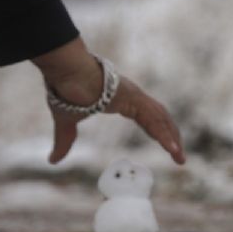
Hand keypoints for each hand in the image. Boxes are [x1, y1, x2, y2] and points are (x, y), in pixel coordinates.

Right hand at [32, 38, 185, 164]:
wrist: (65, 71)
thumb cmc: (65, 90)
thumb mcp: (66, 122)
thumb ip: (64, 141)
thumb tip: (53, 160)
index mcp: (122, 100)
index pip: (147, 119)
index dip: (158, 133)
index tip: (167, 146)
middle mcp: (133, 96)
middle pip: (160, 118)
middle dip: (171, 137)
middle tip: (179, 157)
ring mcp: (135, 95)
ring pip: (161, 119)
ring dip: (172, 138)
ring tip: (179, 158)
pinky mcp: (134, 97)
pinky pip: (153, 118)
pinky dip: (163, 134)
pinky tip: (171, 148)